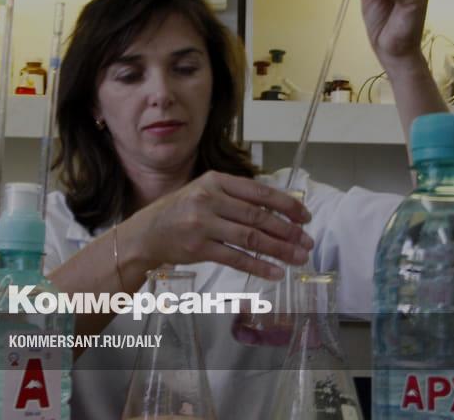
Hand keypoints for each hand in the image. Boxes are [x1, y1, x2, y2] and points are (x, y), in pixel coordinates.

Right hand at [123, 171, 313, 279]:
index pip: (259, 192)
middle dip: (288, 231)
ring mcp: (202, 224)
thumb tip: (278, 210)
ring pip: (250, 237)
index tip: (305, 217)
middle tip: (307, 242)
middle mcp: (209, 199)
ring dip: (279, 250)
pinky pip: (235, 258)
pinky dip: (258, 266)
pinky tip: (275, 272)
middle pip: (258, 216)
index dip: (286, 204)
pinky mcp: (198, 248)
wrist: (146, 233)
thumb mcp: (205, 193)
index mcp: (216, 181)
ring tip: (298, 258)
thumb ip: (236, 197)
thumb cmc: (181, 211)